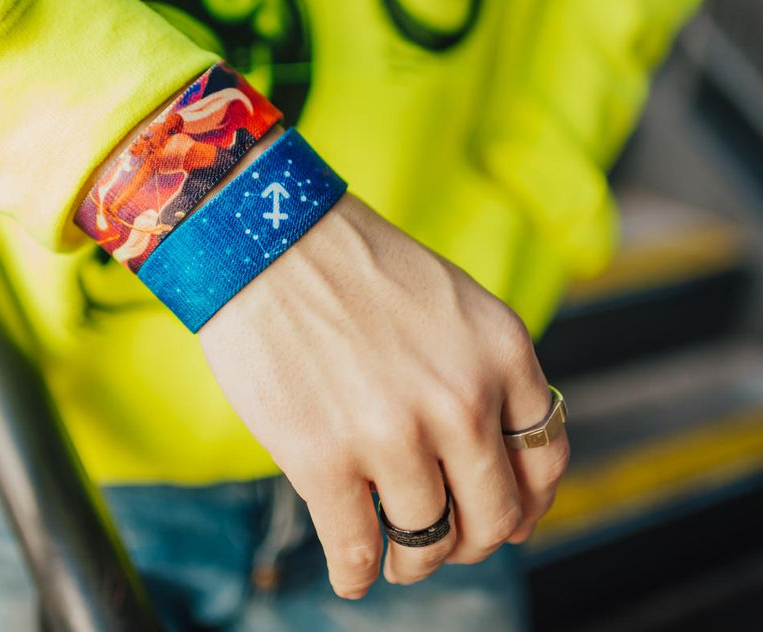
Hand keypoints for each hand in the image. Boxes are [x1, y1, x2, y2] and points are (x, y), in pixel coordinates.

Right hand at [199, 190, 568, 598]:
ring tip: (397, 555)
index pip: (544, 458)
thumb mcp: (453, 302)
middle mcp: (461, 398)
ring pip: (428, 544)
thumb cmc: (355, 266)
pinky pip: (356, 552)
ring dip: (413, 562)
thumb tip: (494, 464)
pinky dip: (356, 574)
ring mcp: (394, 433)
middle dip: (471, 542)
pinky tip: (352, 569)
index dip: (527, 500)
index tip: (505, 515)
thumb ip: (484, 374)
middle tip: (445, 541)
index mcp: (501, 352)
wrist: (269, 240)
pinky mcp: (324, 459)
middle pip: (494, 516)